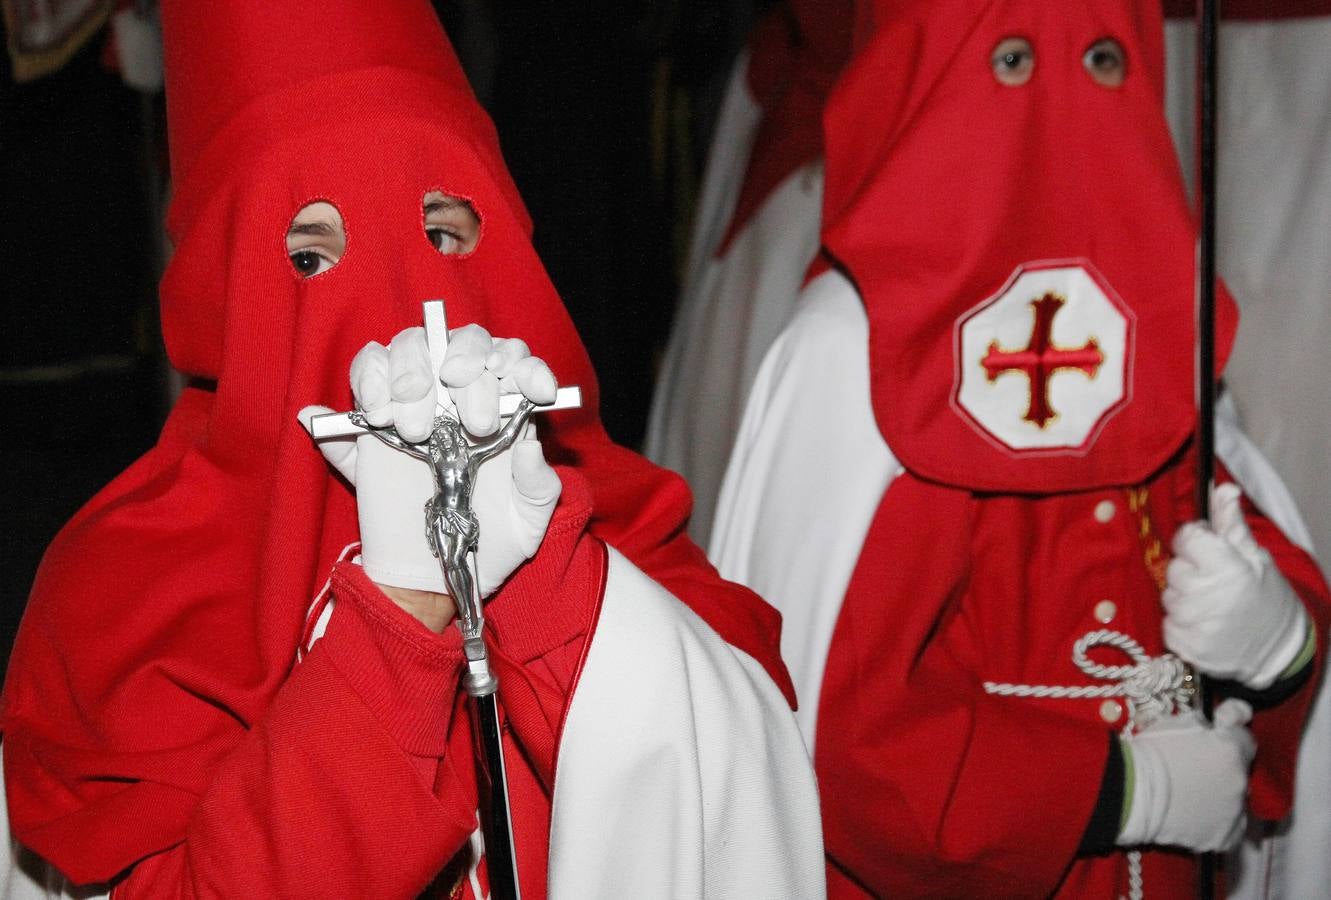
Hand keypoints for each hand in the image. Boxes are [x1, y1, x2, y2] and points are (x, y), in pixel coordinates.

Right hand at [298, 325, 560, 610]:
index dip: (522, 363)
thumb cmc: (492, 539)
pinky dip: (369, 381)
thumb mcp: (529, 518)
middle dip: (470, 368)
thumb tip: (529, 446)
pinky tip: (378, 416)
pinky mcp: (374, 415)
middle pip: (465, 343)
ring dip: (413, 373)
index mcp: (506, 408)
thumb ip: (538, 484)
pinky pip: (367, 371)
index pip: (515, 359)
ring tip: (415, 429)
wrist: (435, 574)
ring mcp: (418, 398)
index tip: (526, 385)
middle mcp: (462, 393)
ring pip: (412, 346)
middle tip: (473, 423)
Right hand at [1117, 699, 1254, 851]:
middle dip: (1224, 766)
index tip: (1219, 732)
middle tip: (1198, 766)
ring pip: (1236, 800)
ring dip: (1222, 794)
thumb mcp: (1179, 723)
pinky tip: (1198, 815)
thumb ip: (1209, 723)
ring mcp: (1234, 813)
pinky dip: (1218, 821)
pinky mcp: (1223, 838)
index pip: (1245, 739)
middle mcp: (1241, 782)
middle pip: (1240, 771)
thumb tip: (1228, 720)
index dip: (1231, 734)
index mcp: (1231, 750)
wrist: (1131, 792)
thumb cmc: (1150, 752)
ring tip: (1194, 793)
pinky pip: (1229, 828)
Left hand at [1163, 483, 1308, 689]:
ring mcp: (1195, 624)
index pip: (1186, 538)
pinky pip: (1167, 624)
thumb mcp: (1254, 557)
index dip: (1194, 540)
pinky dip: (1180, 623)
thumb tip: (1224, 488)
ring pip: (1169, 597)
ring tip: (1210, 604)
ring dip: (1184, 598)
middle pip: (1174, 569)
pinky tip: (1203, 623)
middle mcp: (1207, 595)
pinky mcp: (1186, 647)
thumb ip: (1230, 523)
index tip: (1206, 549)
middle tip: (1212, 581)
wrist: (1277, 649)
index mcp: (1227, 568)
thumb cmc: (1265, 597)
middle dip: (1189, 570)